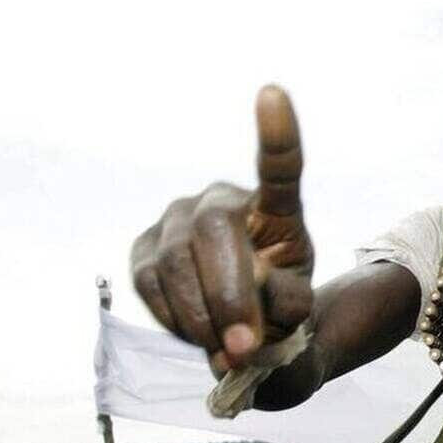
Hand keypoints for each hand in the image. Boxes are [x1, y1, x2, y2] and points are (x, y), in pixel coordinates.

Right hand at [131, 85, 313, 373]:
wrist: (244, 328)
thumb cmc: (279, 308)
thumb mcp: (298, 309)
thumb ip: (282, 310)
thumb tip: (243, 329)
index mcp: (275, 209)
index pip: (279, 167)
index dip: (277, 133)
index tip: (274, 93)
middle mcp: (221, 201)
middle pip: (214, 231)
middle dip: (228, 293)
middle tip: (243, 344)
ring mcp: (177, 220)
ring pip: (175, 263)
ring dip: (200, 317)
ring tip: (226, 349)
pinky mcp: (144, 247)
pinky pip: (148, 282)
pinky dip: (173, 318)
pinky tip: (197, 333)